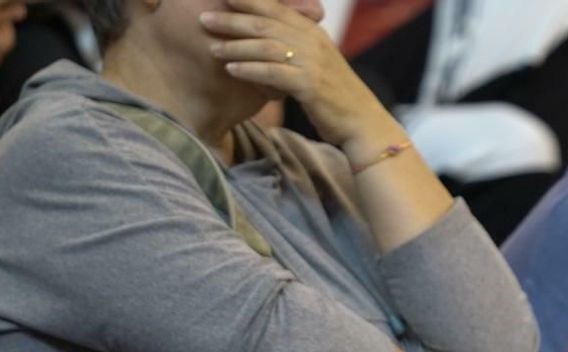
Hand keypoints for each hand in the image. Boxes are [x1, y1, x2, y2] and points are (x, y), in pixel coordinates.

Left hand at [202, 0, 388, 148]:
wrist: (363, 122)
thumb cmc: (336, 96)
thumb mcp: (319, 63)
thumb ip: (298, 47)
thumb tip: (269, 39)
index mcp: (313, 32)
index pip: (275, 8)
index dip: (248, 0)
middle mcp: (313, 42)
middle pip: (265, 23)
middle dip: (232, 19)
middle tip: (204, 18)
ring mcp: (313, 63)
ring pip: (266, 46)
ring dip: (236, 45)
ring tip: (212, 47)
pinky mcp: (310, 86)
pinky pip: (273, 73)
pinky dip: (250, 69)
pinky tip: (231, 69)